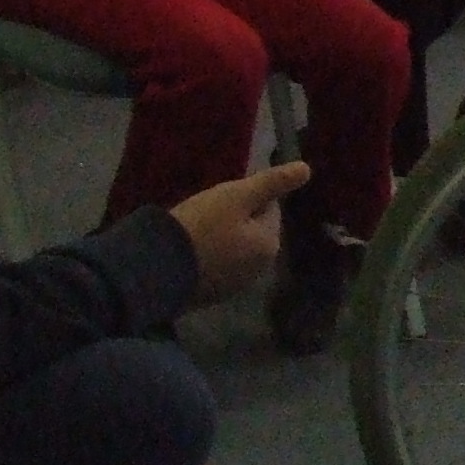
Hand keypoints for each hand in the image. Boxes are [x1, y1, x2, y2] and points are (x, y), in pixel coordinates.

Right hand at [171, 161, 306, 307]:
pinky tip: (188, 250)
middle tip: (204, 213)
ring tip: (194, 230)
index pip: (270, 209)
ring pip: (235, 249)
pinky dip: (207, 257)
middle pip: (253, 230)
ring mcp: (236, 285)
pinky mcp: (212, 295)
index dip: (246, 198)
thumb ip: (272, 183)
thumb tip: (308, 169)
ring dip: (221, 238)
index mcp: (270, 244)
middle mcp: (261, 268)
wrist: (157, 269)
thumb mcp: (236, 196)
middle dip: (234, 219)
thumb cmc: (200, 226)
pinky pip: (217, 266)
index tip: (221, 198)